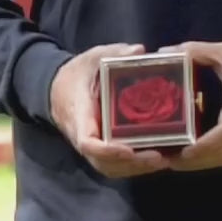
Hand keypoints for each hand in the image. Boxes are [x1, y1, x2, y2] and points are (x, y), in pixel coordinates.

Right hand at [49, 43, 170, 178]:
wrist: (58, 88)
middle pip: (104, 162)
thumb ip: (114, 53)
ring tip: (163, 161)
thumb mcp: (93, 57)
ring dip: (135, 169)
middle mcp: (83, 136)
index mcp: (79, 116)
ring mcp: (92, 147)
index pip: (88, 142)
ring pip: (110, 168)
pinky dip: (133, 167)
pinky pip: (114, 165)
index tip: (129, 150)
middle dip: (131, 164)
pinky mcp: (101, 149)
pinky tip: (156, 160)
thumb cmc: (78, 72)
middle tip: (159, 158)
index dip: (107, 150)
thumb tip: (140, 51)